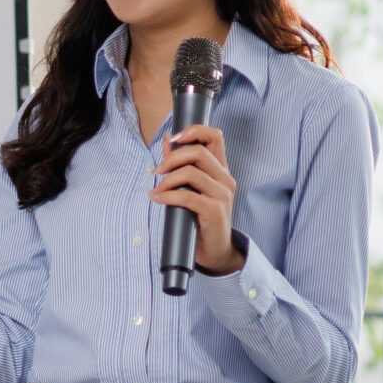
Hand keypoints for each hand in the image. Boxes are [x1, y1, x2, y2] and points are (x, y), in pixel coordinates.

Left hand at [153, 125, 240, 273]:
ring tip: (157, 189)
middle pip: (198, 152)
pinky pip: (187, 196)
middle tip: (157, 171)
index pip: (215, 136)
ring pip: (191, 173)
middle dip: (172, 158)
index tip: (174, 139)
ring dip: (167, 180)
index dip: (194, 131)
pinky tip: (158, 199)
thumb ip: (181, 164)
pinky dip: (167, 196)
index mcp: (221, 169)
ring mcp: (222, 194)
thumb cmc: (201, 218)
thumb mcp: (191, 188)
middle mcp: (225, 179)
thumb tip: (167, 140)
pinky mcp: (215, 211)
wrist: (215, 251)